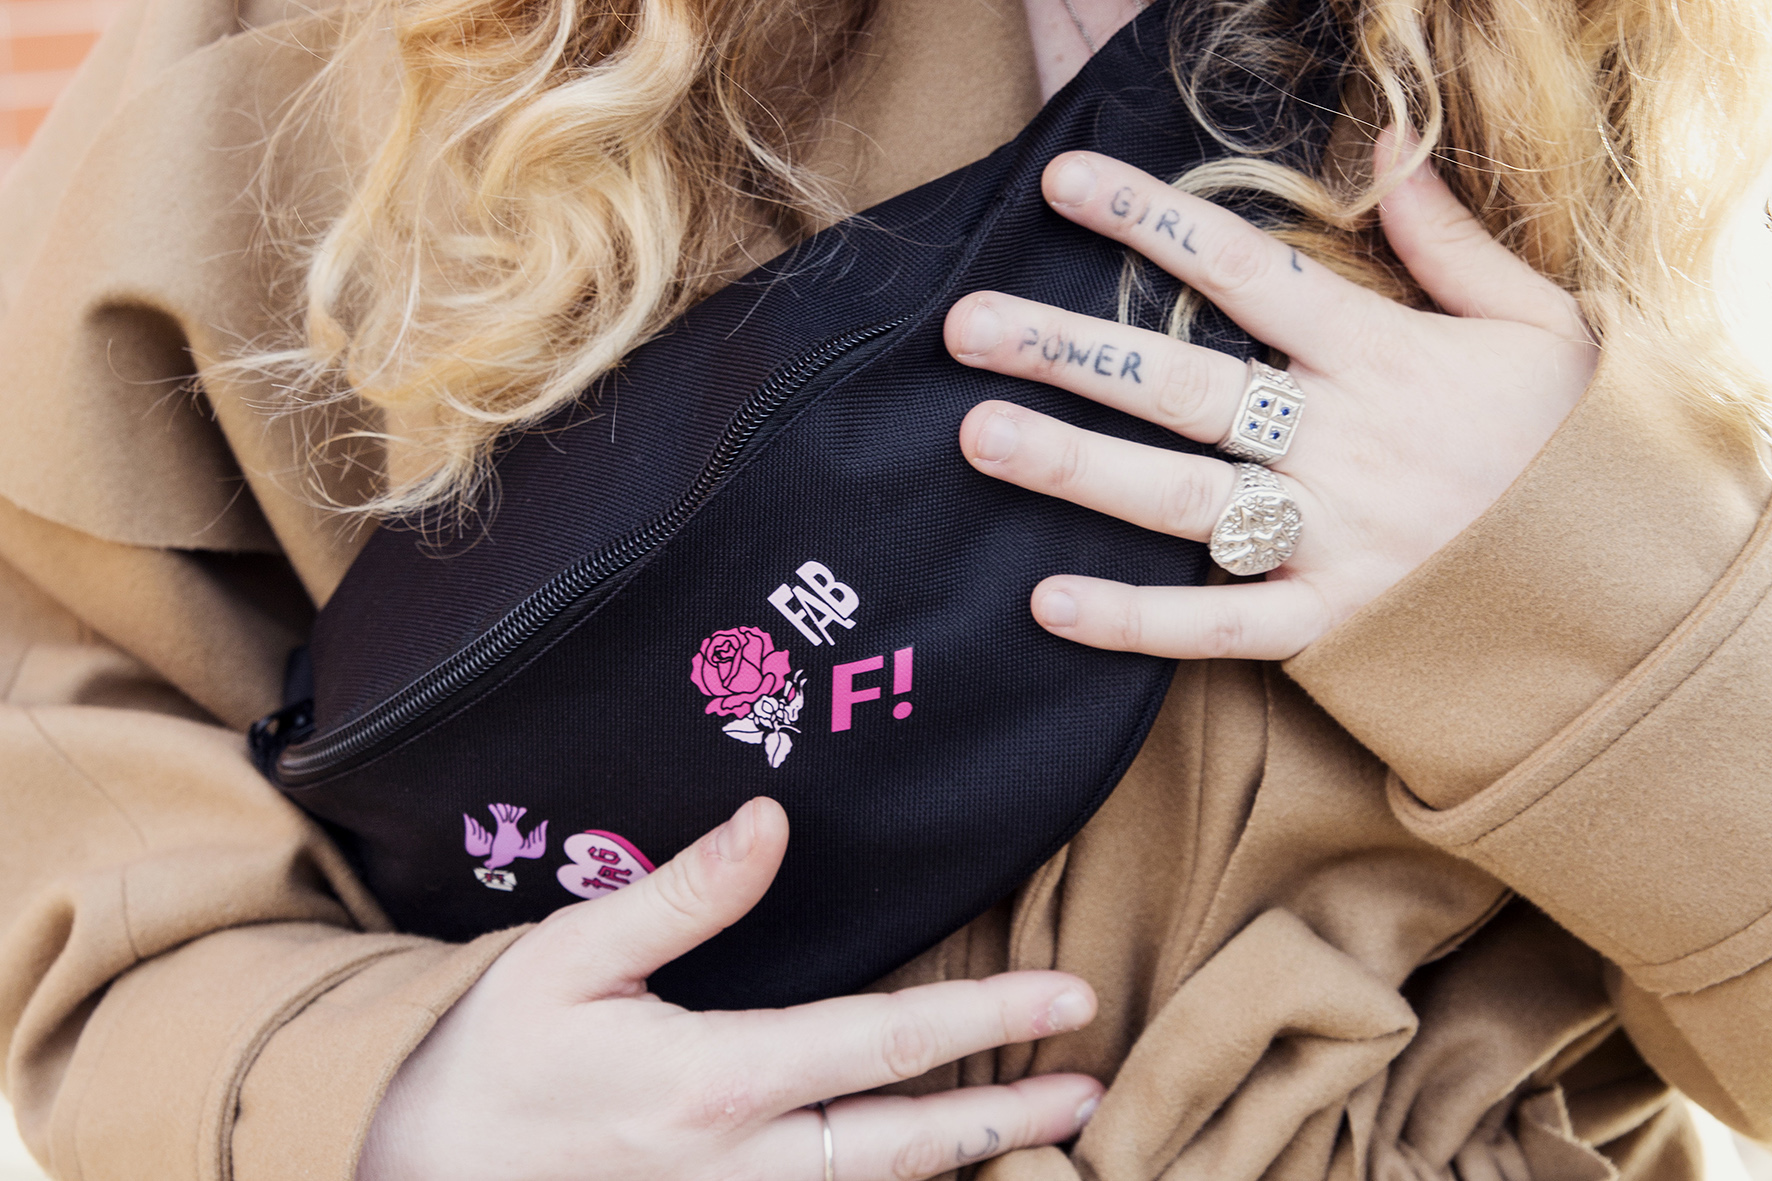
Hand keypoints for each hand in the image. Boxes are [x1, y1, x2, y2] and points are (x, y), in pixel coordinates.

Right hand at [357, 798, 1102, 1180]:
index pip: (883, 1045)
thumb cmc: (488, 1060)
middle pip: (906, 1143)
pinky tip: (932, 1172)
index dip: (988, 1020)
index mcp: (715, 1080)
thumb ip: (683, 896)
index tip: (1068, 999)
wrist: (412, 1177)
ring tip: (1047, 1131)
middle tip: (1094, 1085)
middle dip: (1008, 1111)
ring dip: (966, 1161)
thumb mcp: (569, 957)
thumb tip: (770, 821)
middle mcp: (739, 1165)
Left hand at [944, 138, 1597, 659]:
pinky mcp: (1327, 627)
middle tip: (966, 330)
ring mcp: (1329, 539)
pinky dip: (1134, 621)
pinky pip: (1217, 627)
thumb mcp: (1538, 324)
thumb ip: (1450, 241)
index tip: (1062, 186)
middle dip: (1069, 351)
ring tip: (979, 435)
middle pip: (1181, 384)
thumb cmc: (1572, 450)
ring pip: (1181, 497)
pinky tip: (1047, 603)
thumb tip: (1392, 144)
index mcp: (1382, 357)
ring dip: (1075, 468)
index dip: (1150, 220)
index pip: (1246, 269)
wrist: (1625, 592)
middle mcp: (1340, 443)